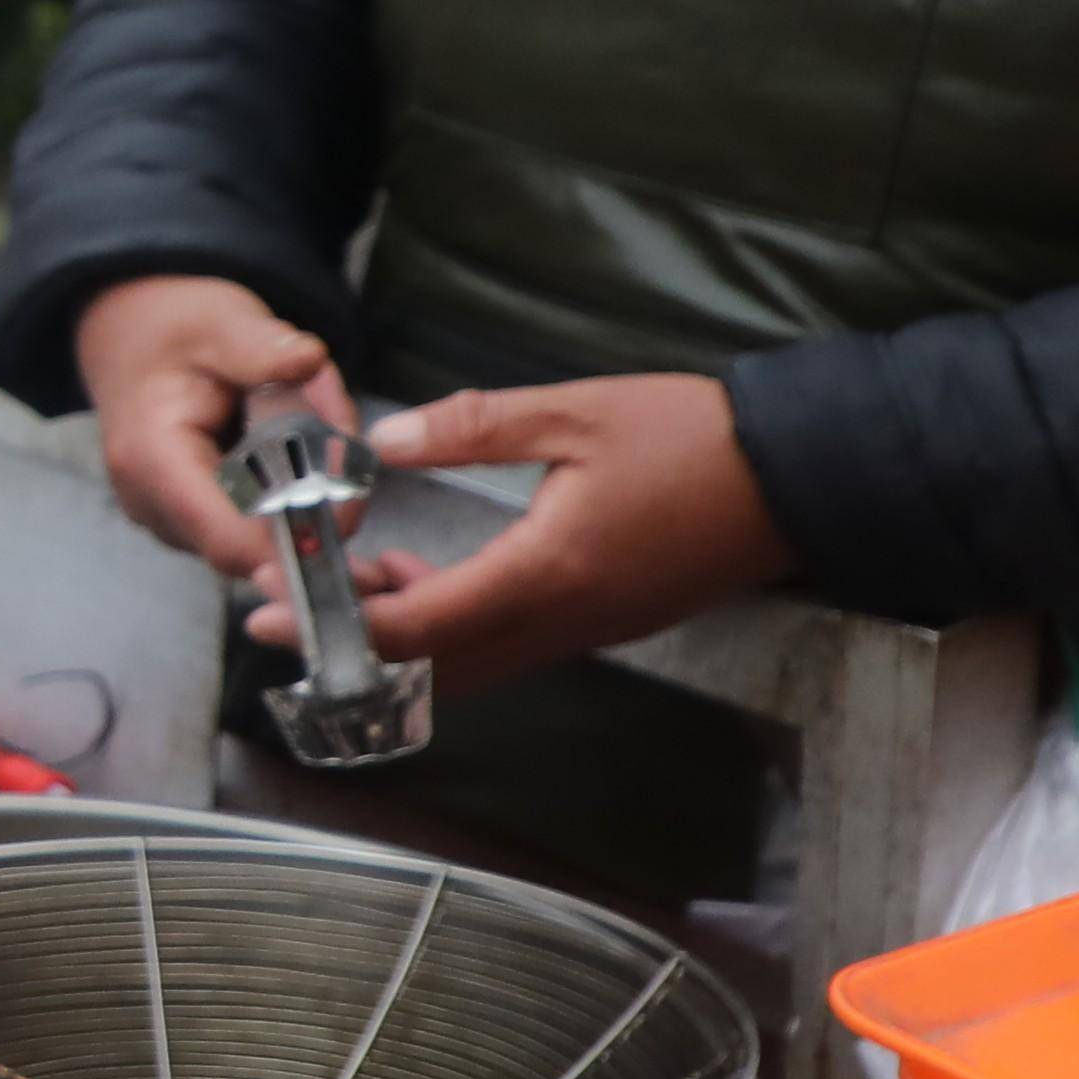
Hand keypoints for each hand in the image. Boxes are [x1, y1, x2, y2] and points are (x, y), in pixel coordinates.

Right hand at [77, 273, 348, 580]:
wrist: (131, 340)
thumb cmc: (175, 332)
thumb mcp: (223, 322)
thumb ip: (264, 347)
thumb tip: (310, 360)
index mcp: (154, 460)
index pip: (233, 540)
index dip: (300, 535)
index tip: (352, 492)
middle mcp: (152, 505)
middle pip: (257, 546)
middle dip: (314, 499)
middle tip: (338, 426)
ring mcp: (167, 522)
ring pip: (261, 540)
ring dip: (302, 493)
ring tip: (306, 419)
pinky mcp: (186, 525)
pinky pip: (252, 528)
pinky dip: (284, 493)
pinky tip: (286, 444)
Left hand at [322, 373, 792, 688]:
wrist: (803, 479)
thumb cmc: (696, 438)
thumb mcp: (576, 412)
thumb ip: (473, 426)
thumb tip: (385, 438)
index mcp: (550, 572)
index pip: (422, 625)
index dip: (340, 626)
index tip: (275, 611)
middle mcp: (563, 621)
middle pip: (434, 666)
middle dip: (350, 648)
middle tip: (282, 614)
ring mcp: (586, 630)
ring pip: (468, 665)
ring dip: (399, 642)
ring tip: (341, 589)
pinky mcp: (601, 623)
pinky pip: (505, 648)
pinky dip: (448, 631)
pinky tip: (419, 581)